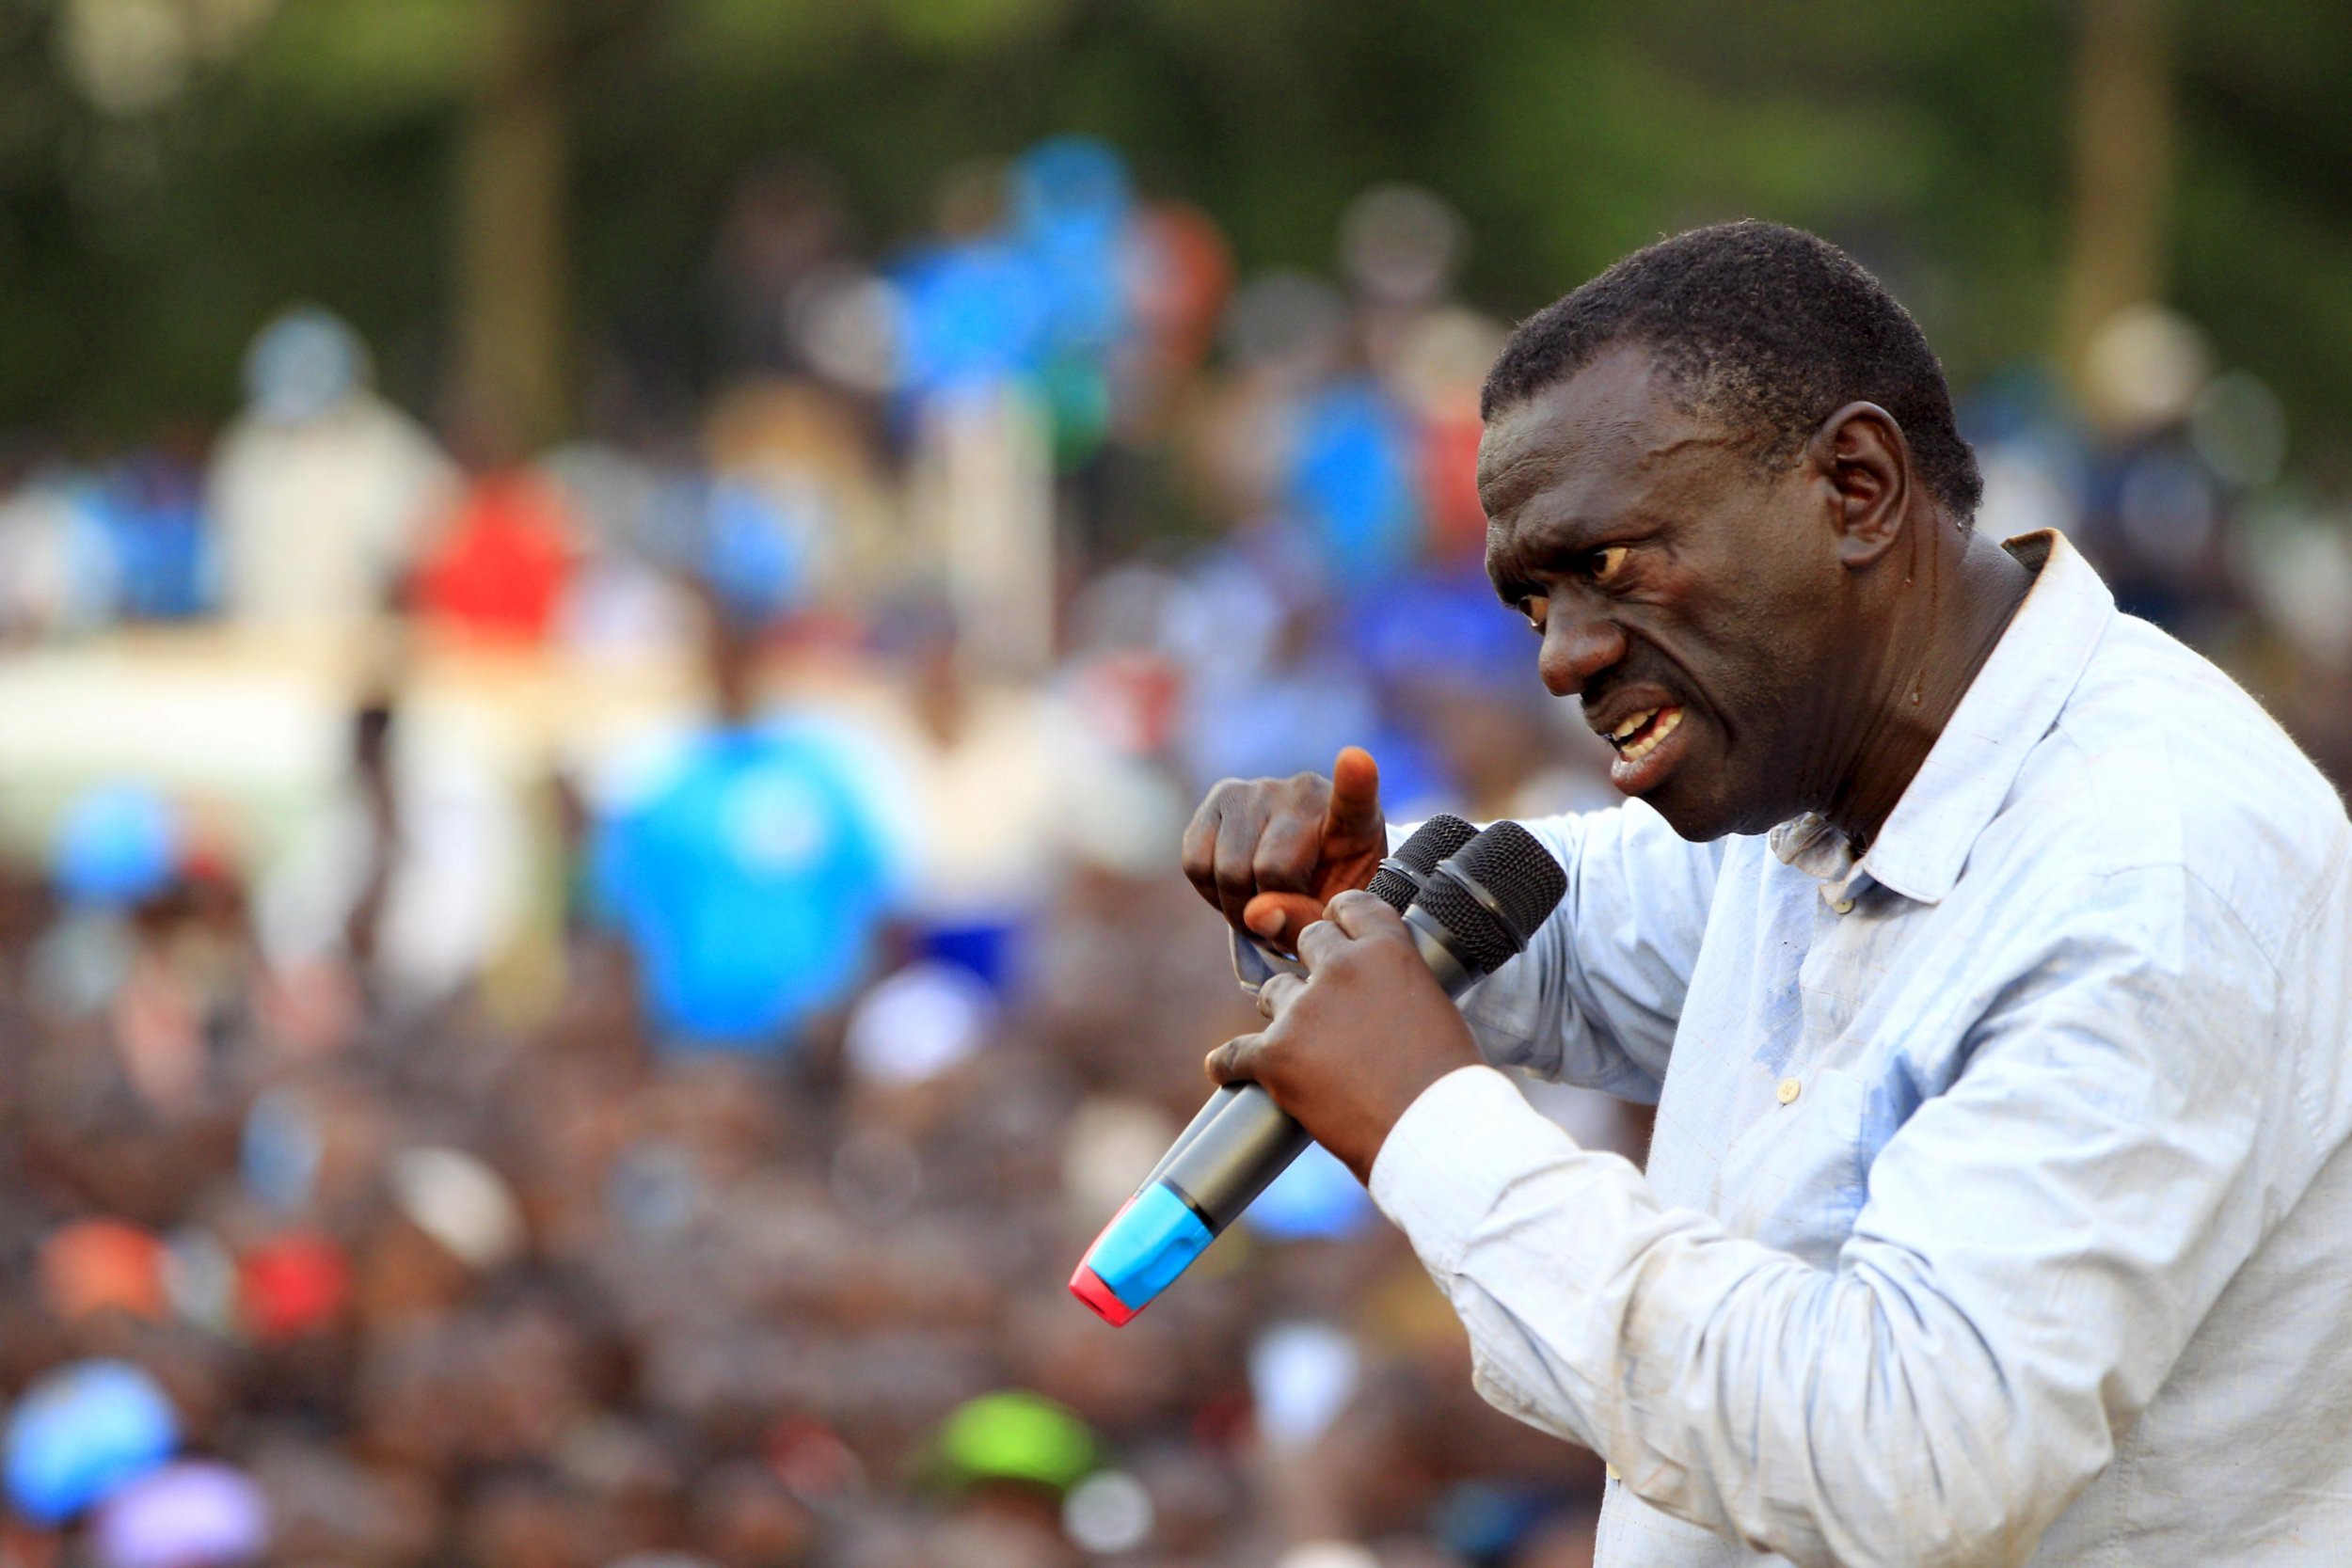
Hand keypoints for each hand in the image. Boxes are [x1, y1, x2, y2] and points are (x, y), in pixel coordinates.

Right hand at [1181, 746, 1385, 952]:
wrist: (1302, 871)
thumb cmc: (1329, 893)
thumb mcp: (1332, 916)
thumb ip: (1304, 921)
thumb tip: (1255, 914)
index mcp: (1355, 821)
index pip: (1355, 796)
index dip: (1355, 780)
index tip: (1356, 760)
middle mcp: (1305, 792)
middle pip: (1269, 869)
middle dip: (1266, 913)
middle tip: (1278, 923)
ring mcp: (1259, 789)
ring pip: (1228, 870)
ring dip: (1236, 909)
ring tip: (1259, 910)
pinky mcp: (1221, 796)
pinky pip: (1195, 862)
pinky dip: (1209, 892)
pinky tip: (1235, 890)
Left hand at [1204, 889, 1480, 1182]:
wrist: (1435, 1133)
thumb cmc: (1449, 1081)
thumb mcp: (1436, 1007)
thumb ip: (1400, 984)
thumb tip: (1381, 996)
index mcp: (1388, 949)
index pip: (1351, 907)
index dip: (1340, 918)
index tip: (1334, 928)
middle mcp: (1342, 967)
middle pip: (1308, 941)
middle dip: (1314, 965)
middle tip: (1323, 996)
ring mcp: (1304, 1010)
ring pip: (1274, 992)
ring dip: (1284, 1012)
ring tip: (1297, 1044)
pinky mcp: (1276, 1055)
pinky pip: (1235, 1053)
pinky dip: (1229, 1063)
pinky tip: (1224, 1069)